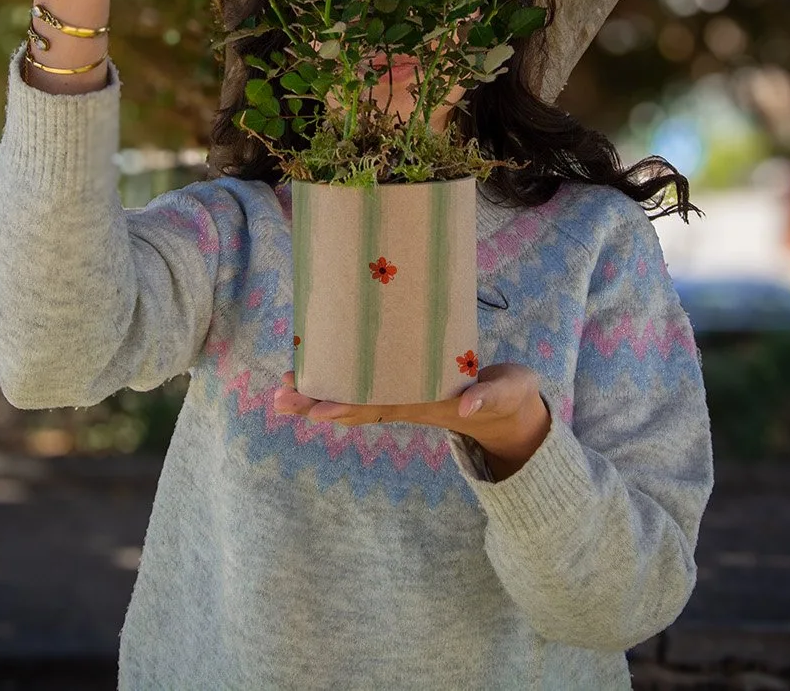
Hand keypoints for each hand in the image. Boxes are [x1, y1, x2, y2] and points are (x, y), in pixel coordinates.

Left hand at [272, 363, 552, 478]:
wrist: (511, 415)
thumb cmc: (509, 398)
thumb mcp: (510, 394)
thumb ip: (491, 396)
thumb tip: (467, 404)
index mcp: (429, 404)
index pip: (381, 407)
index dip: (349, 407)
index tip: (317, 409)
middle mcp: (409, 404)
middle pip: (356, 407)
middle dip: (317, 404)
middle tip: (278, 398)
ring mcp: (405, 399)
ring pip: (355, 400)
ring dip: (318, 397)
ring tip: (281, 390)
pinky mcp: (405, 387)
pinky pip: (365, 389)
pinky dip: (338, 383)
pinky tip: (314, 373)